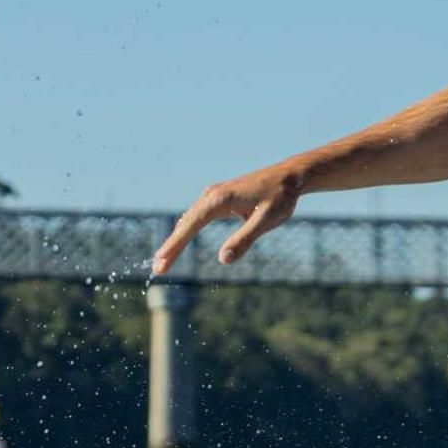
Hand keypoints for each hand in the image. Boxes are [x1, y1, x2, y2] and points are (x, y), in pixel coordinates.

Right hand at [151, 167, 303, 275]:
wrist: (289, 177)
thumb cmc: (280, 198)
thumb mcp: (266, 220)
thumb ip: (245, 239)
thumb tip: (223, 259)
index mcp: (219, 200)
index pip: (190, 226)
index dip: (174, 246)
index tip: (161, 263)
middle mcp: (211, 195)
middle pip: (185, 224)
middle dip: (171, 247)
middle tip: (158, 270)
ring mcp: (213, 195)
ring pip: (189, 220)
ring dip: (177, 240)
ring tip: (165, 261)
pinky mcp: (219, 199)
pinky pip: (197, 217)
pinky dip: (187, 230)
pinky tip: (180, 242)